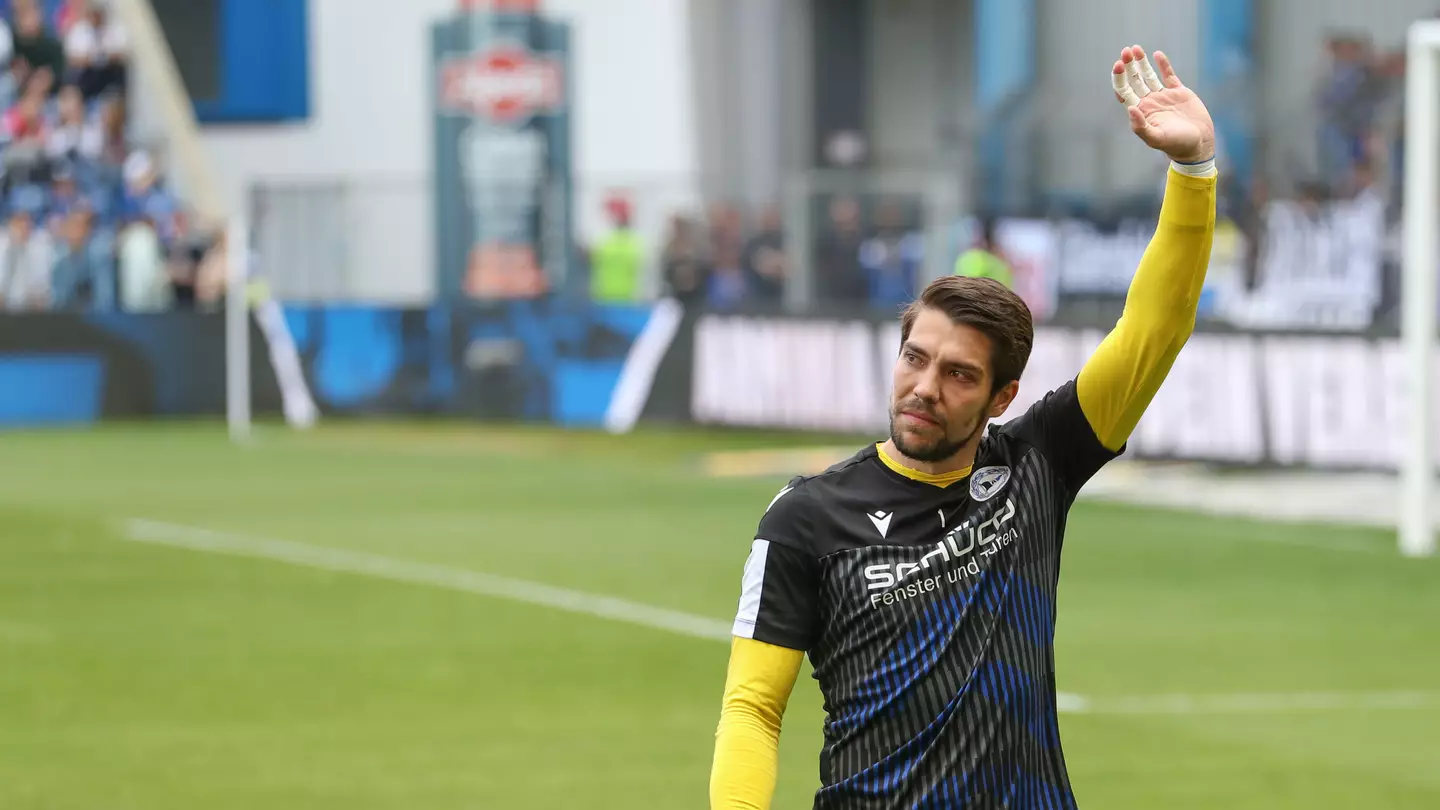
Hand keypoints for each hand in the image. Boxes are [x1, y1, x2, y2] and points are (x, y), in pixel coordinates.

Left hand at [1111, 45, 1214, 163]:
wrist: (1199, 144)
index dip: (1119, 78)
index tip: (1119, 65)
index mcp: (1140, 111)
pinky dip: (1163, 65)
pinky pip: (1168, 75)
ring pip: (1148, 75)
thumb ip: (1141, 126)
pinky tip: (1157, 54)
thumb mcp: (1156, 138)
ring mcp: (1163, 96)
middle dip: (1128, 65)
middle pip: (1134, 79)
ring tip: (1135, 48)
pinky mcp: (1178, 92)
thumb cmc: (1176, 145)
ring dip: (1141, 62)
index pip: (1124, 91)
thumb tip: (1130, 109)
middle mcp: (1149, 102)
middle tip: (1125, 51)